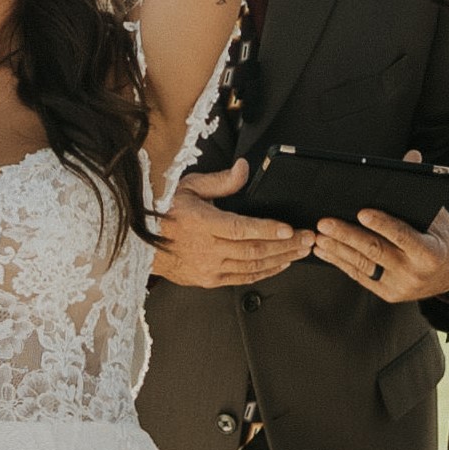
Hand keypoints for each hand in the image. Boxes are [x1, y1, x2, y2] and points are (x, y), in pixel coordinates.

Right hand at [152, 162, 305, 290]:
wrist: (141, 243)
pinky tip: (280, 265)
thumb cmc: (164, 211)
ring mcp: (209, 268)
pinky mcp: (209, 280)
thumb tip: (244, 169)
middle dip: (286, 245)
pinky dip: (265, 272)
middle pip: (254, 250)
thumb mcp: (189, 186)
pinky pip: (243, 278)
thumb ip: (221, 180)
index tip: (290, 228)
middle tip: (307, 239)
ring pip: (252, 266)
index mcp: (202, 223)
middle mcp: (207, 249)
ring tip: (301, 251)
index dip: (268, 229)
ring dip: (281, 259)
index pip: (241, 228)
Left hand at [312, 202, 448, 306]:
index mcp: (430, 253)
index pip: (403, 236)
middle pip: (376, 251)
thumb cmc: (441, 236)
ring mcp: (400, 286)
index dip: (383, 224)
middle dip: (347, 236)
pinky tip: (325, 250)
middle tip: (324, 223)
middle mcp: (414, 273)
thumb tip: (411, 156)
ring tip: (318, 236)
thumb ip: (420, 189)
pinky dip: (340, 262)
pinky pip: (360, 276)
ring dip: (337, 250)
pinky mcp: (387, 293)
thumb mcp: (437, 214)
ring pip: (363, 265)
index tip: (361, 212)